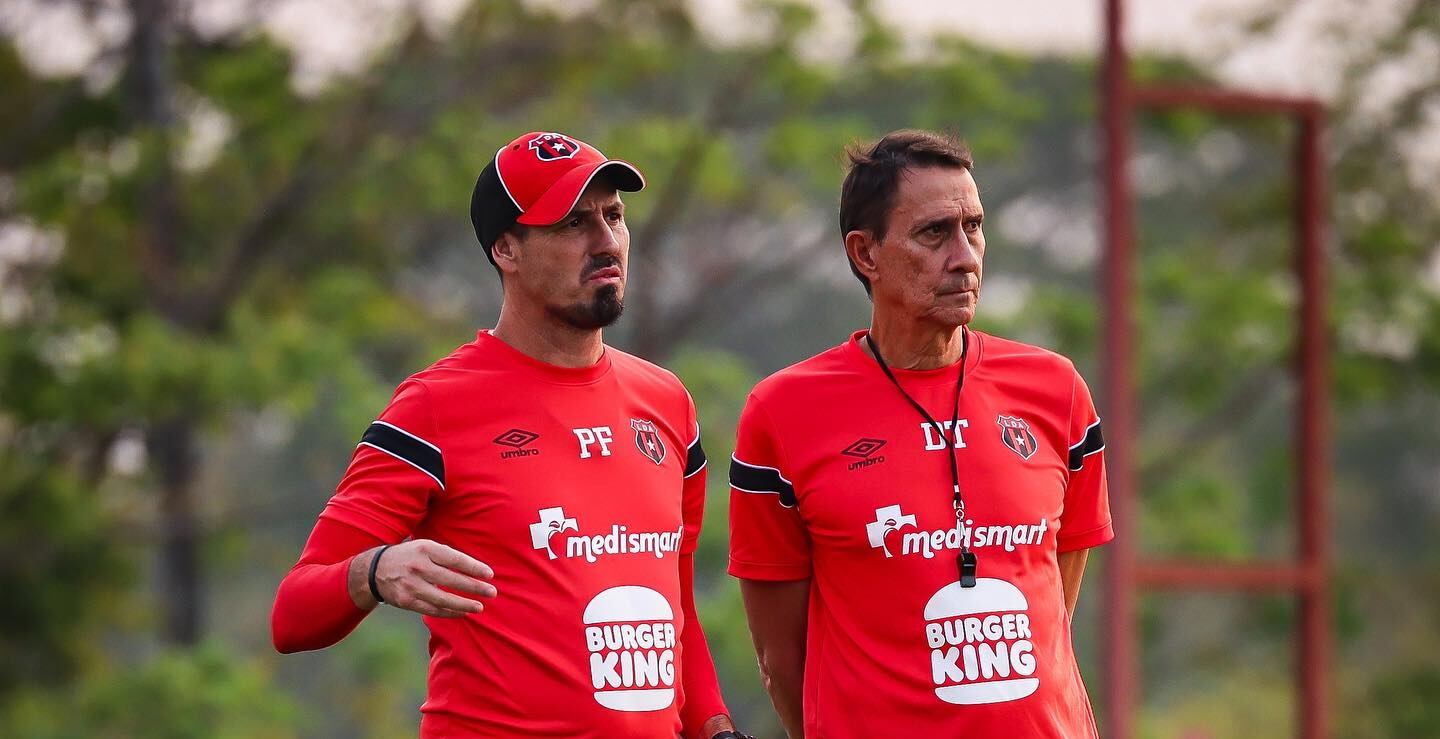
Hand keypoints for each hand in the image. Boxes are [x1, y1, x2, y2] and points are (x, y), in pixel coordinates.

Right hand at [350, 540, 496, 616]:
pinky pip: (432, 610)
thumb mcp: (425, 546)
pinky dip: (449, 612)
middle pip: (451, 579)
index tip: (490, 575)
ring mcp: (411, 585)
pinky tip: (462, 612)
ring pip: (443, 599)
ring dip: (464, 604)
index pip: (455, 559)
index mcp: (425, 549)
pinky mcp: (407, 601)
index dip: (474, 567)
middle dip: (474, 587)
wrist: (375, 570)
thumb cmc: (410, 556)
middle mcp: (418, 566)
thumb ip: (446, 556)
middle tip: (492, 592)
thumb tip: (476, 569)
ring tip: (480, 607)